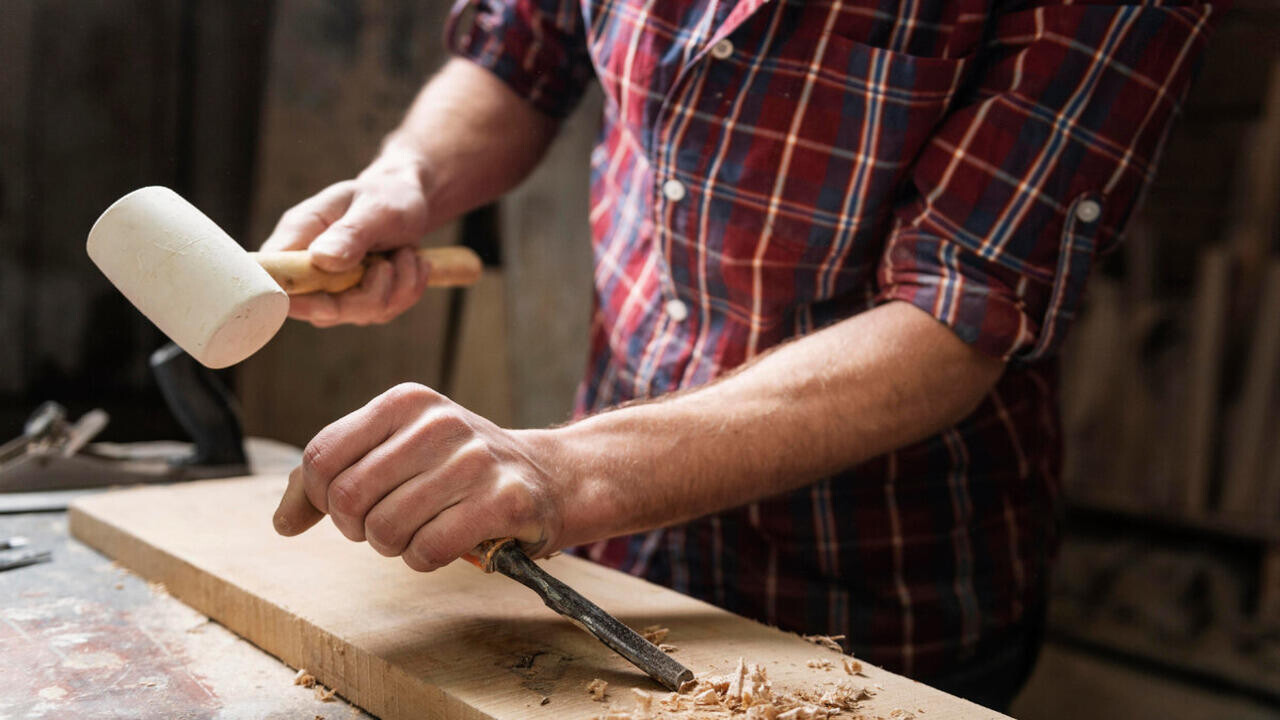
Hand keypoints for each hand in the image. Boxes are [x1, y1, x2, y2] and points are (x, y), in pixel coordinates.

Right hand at [260, 145, 434, 326]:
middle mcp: (311, 269)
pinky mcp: (360, 300)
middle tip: (388, 263)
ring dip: (396, 286)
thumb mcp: (373, 208)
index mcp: (298, 236)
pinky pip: (385, 312)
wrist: (409, 200)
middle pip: (323, 310)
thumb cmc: (385, 196)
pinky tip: (412, 263)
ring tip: (405, 253)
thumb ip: (349, 233)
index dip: (292, 300)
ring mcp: (335, 289)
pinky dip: (408, 289)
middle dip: (368, 294)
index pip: (274, 278)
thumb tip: (322, 260)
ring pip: (360, 314)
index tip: (328, 303)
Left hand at [272, 383, 565, 571]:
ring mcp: (475, 459)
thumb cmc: (461, 470)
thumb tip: (282, 522)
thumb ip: (333, 478)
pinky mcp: (504, 500)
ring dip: (397, 547)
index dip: (324, 498)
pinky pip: (427, 550)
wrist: (551, 477)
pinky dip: (427, 559)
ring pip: (385, 530)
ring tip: (426, 529)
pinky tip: (451, 542)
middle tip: (393, 523)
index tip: (357, 505)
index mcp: (406, 402)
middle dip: (361, 528)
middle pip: (348, 498)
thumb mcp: (397, 452)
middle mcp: (439, 422)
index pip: (321, 458)